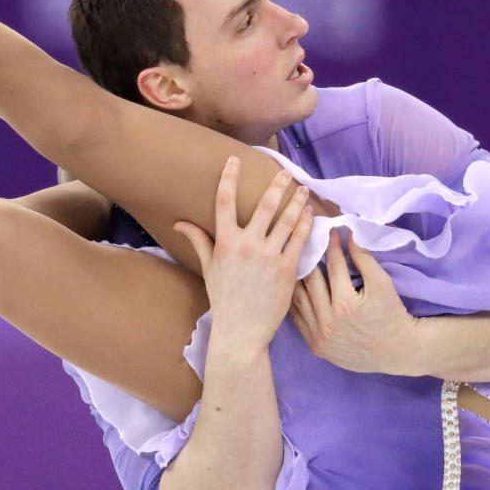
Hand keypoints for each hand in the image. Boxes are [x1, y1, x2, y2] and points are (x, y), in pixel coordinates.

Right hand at [174, 156, 313, 348]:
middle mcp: (247, 244)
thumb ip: (199, 240)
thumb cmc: (224, 298)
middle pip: (264, 205)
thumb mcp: (208, 268)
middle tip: (285, 173)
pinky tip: (309, 214)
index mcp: (225, 242)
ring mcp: (269, 256)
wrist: (241, 329)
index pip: (224, 201)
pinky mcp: (287, 268)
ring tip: (302, 190)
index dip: (228, 177)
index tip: (233, 160)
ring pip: (287, 220)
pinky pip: (299, 240)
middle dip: (276, 185)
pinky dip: (306, 224)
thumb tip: (180, 223)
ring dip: (296, 201)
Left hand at [289, 229, 420, 374]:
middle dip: (310, 258)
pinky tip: (293, 287)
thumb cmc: (392, 316)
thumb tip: (350, 235)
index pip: (334, 267)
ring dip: (296, 279)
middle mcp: (328, 321)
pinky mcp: (315, 346)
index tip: (330, 232)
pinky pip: (297, 319)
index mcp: (345, 304)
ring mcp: (319, 336)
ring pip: (299, 300)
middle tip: (307, 242)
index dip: (332, 246)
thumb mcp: (383, 285)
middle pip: (311, 282)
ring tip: (296, 262)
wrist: (398, 353)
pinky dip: (295, 301)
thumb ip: (365, 259)